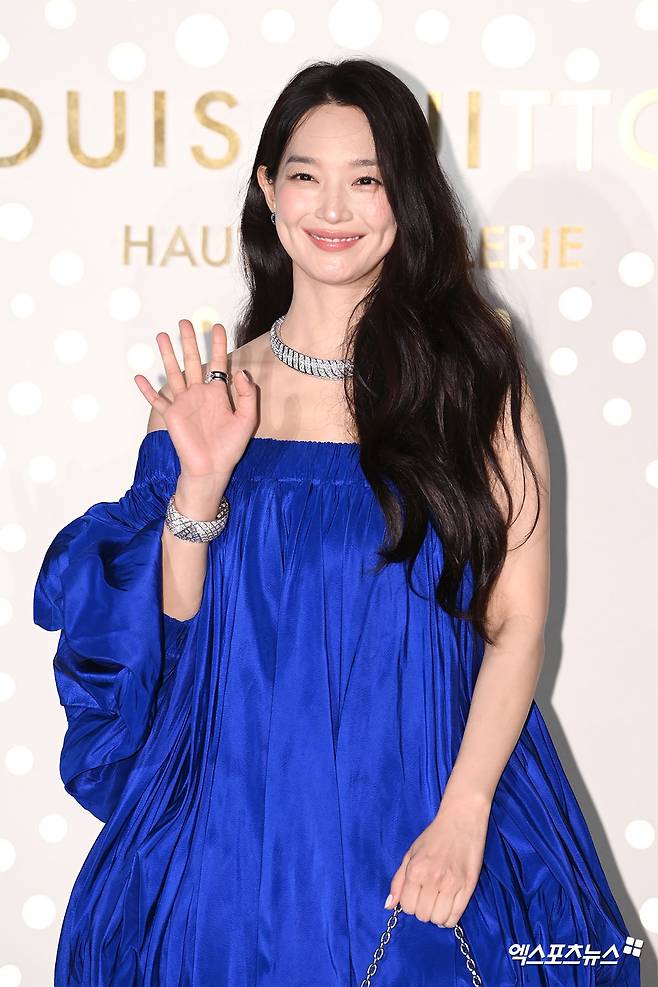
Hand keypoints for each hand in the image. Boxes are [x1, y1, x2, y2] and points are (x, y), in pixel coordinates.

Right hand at [134, 320, 256, 479]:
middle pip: (192, 361)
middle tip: (184, 321)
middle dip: (188, 341)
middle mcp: (199, 394)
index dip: (217, 344)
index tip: (216, 326)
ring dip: (167, 355)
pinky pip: (156, 400)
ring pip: (173, 373)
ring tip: (160, 336)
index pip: (218, 362)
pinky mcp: (171, 415)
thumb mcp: (246, 420)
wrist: (212, 469)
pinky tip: (140, 377)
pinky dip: (147, 390)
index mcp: (218, 393)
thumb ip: (247, 396)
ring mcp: (183, 403)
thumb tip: (241, 371)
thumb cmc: (230, 447)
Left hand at [385, 793, 489, 927]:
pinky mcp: (468, 887)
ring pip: (439, 919)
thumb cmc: (434, 836)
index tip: (415, 895)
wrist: (461, 821)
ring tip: (438, 902)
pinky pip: (456, 917)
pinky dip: (449, 918)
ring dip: (436, 915)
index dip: (410, 903)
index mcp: (415, 870)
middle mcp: (433, 879)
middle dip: (423, 909)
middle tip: (427, 897)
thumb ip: (398, 881)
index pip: (407, 907)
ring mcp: (452, 884)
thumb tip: (389, 905)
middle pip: (423, 915)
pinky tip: (448, 907)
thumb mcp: (410, 854)